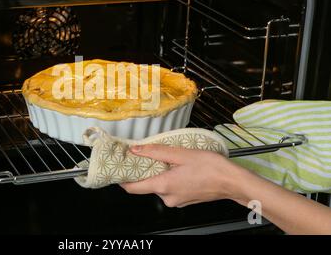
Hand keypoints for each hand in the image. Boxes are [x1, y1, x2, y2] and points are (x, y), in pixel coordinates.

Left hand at [120, 144, 241, 207]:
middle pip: (145, 185)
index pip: (132, 188)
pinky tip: (176, 167)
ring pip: (158, 186)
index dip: (122, 178)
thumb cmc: (211, 167)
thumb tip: (135, 150)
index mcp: (163, 186)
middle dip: (143, 171)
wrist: (233, 182)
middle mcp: (167, 197)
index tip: (118, 167)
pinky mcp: (184, 200)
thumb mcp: (181, 154)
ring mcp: (176, 200)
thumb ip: (156, 152)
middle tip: (142, 154)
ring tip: (165, 158)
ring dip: (158, 173)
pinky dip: (168, 178)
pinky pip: (169, 188)